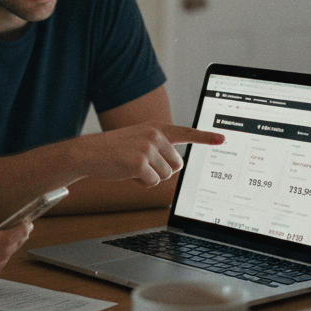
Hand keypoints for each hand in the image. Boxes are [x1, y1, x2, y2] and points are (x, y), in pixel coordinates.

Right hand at [79, 122, 223, 186]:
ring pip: (166, 175)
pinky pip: (152, 182)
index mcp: (156, 128)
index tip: (222, 139)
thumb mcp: (137, 139)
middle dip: (162, 170)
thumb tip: (176, 164)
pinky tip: (127, 172)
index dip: (205, 137)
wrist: (88, 152)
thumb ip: (157, 145)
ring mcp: (147, 148)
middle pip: (177, 165)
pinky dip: (141, 183)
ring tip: (131, 166)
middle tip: (141, 164)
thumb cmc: (113, 150)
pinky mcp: (140, 162)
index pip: (185, 132)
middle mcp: (154, 135)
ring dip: (150, 177)